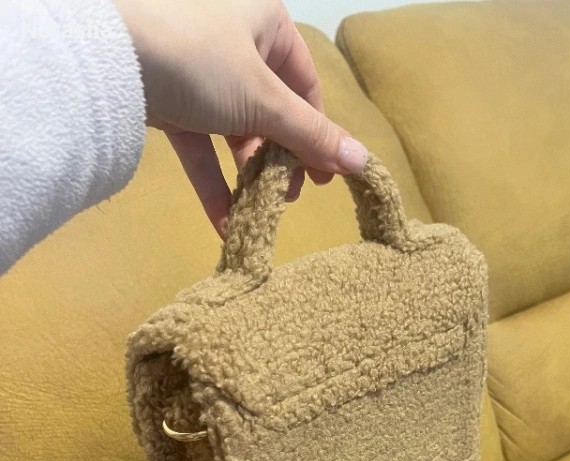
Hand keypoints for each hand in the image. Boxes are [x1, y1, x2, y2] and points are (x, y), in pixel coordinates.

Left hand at [113, 0, 368, 235]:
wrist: (105, 54)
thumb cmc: (199, 61)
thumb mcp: (263, 100)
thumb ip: (311, 135)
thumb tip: (363, 162)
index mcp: (267, 24)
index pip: (305, 88)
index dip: (317, 136)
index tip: (322, 183)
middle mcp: (236, 41)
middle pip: (271, 113)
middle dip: (278, 162)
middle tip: (283, 200)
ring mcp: (198, 71)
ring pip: (234, 131)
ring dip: (246, 177)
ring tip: (256, 215)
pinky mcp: (167, 99)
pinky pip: (200, 144)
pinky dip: (212, 181)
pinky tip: (224, 225)